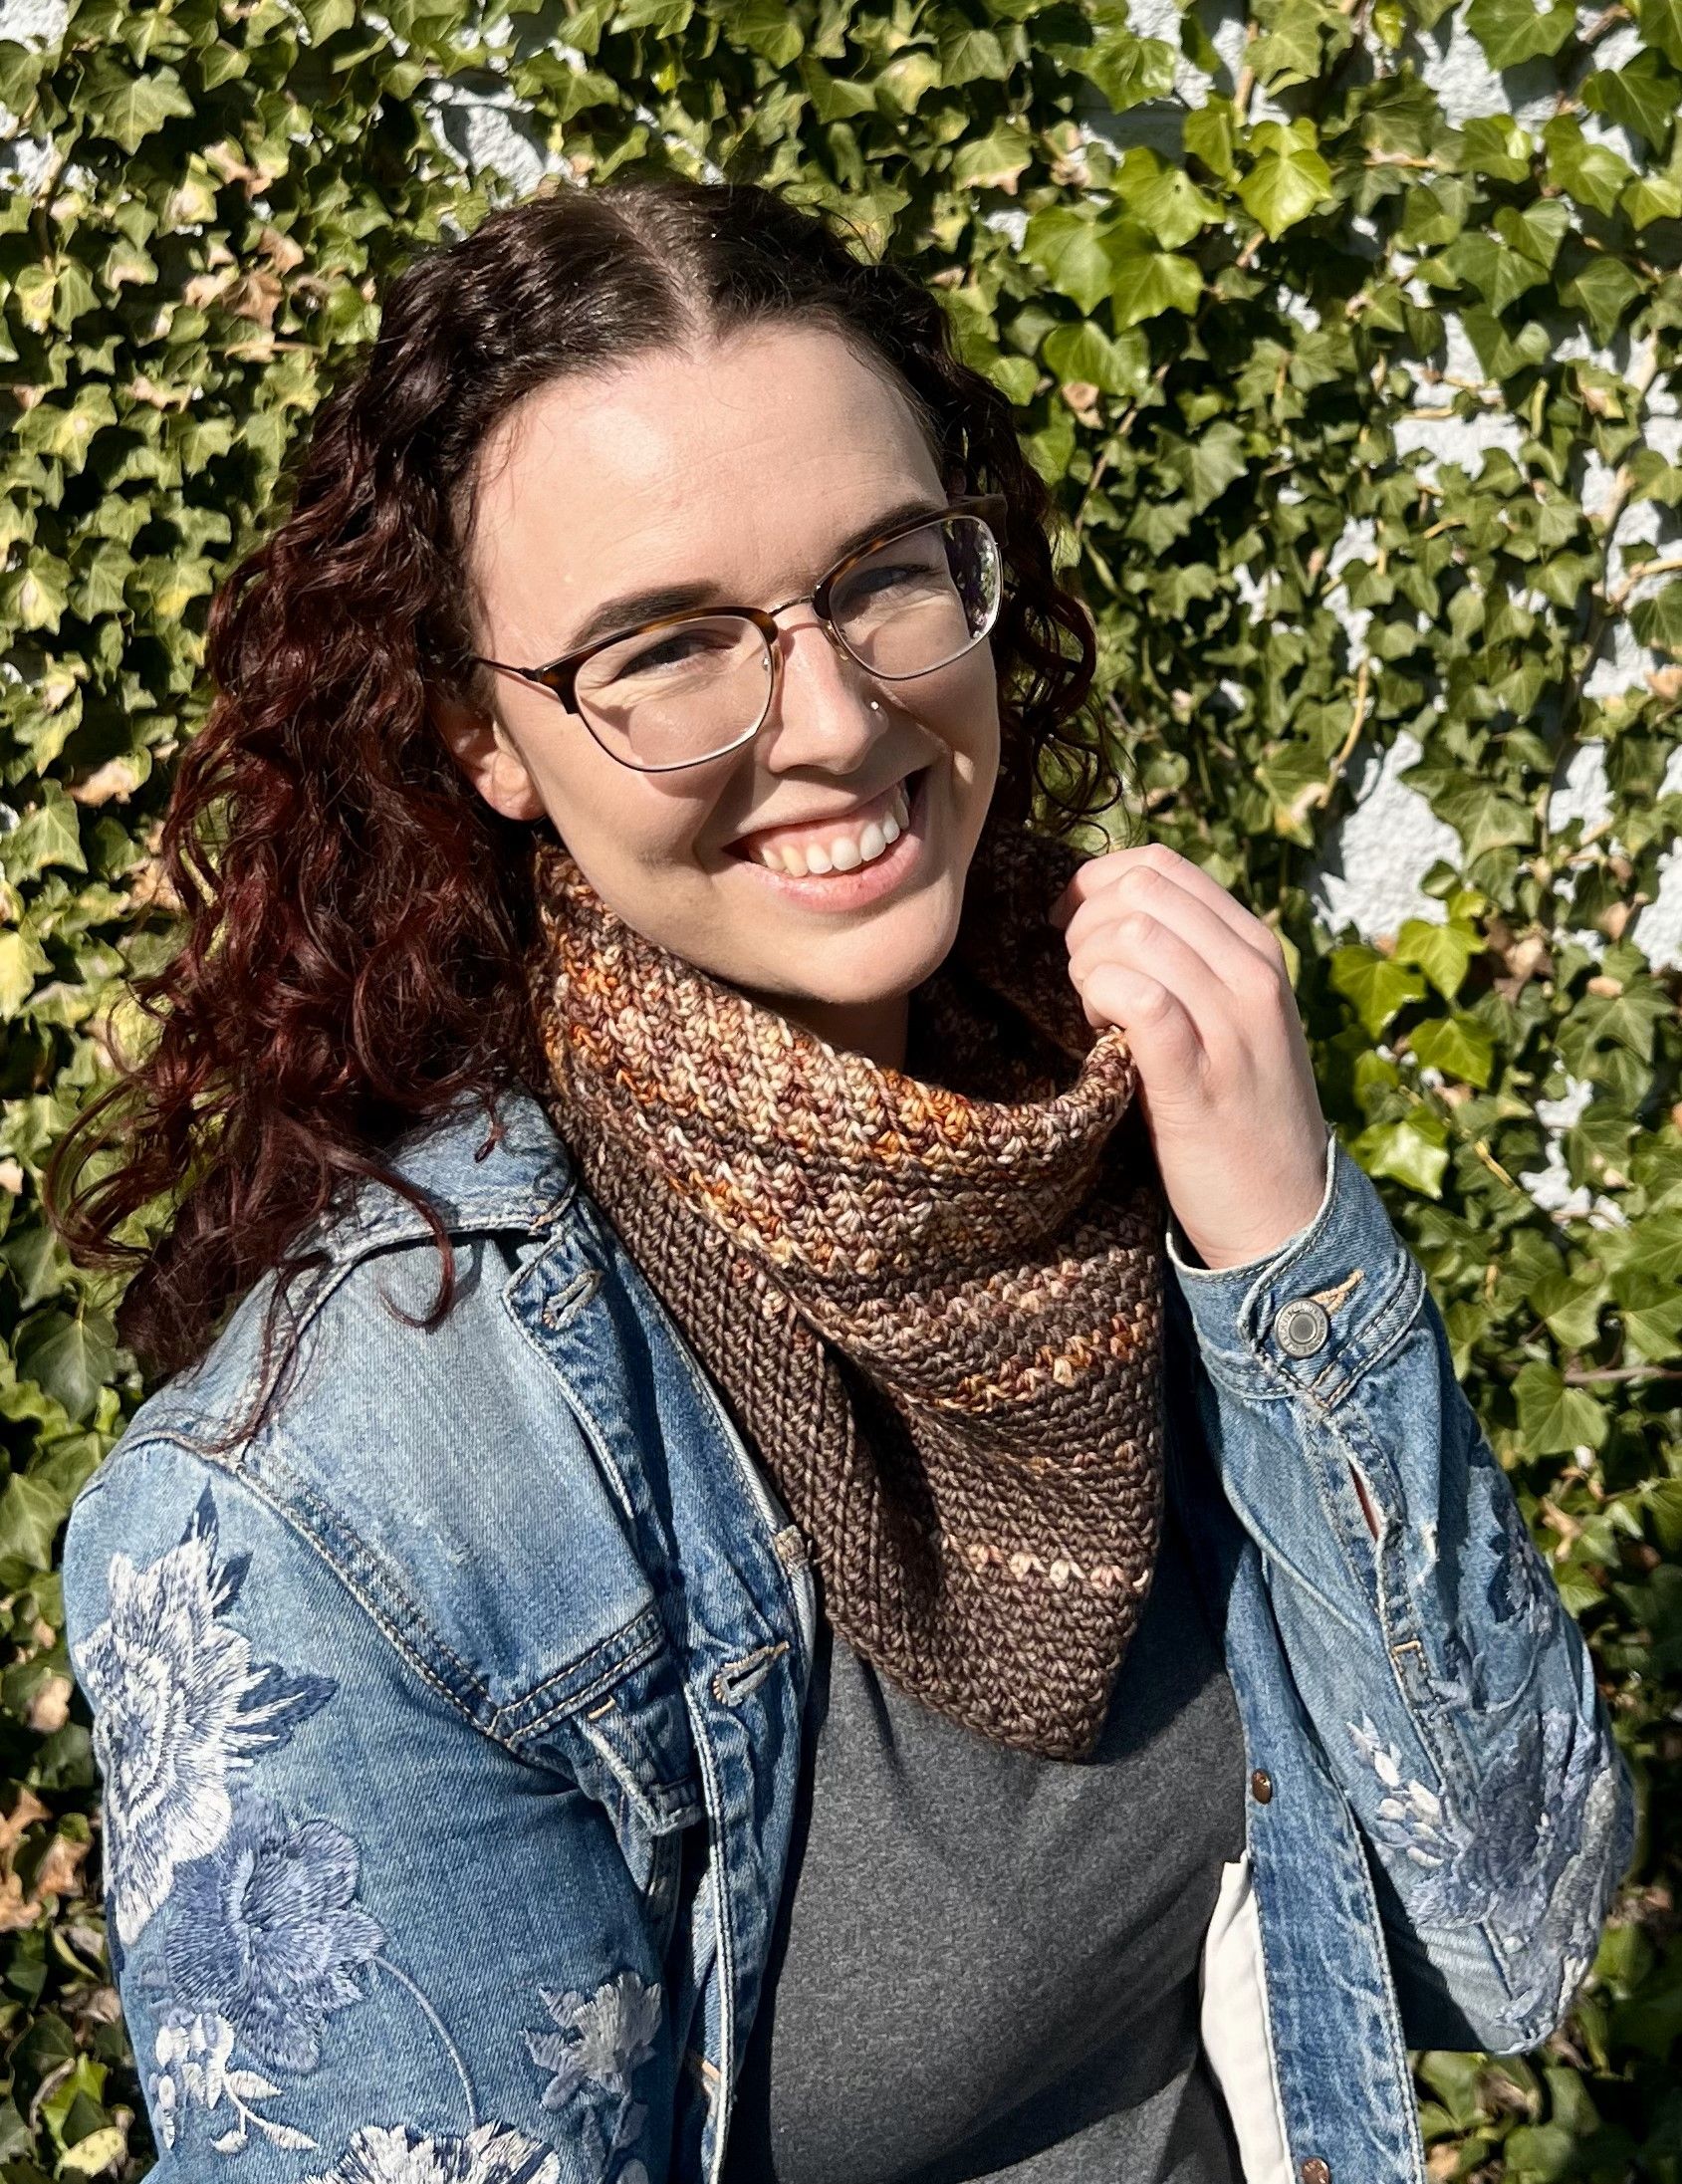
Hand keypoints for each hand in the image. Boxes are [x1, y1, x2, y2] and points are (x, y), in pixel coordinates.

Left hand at [1048, 843, 1329, 1271]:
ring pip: (1132, 935)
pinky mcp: (1197, 1076)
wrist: (1280, 1213)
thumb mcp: (1230, 1017)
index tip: (1070, 926)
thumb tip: (1105, 910)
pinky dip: (1100, 1002)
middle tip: (1081, 979)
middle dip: (1085, 923)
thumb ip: (1187, 960)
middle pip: (1139, 891)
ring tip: (1094, 1014)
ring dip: (1087, 968)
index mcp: (1257, 950)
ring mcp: (1232, 1024)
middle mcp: (1252, 975)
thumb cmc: (1236, 1112)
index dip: (1095, 883)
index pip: (1162, 866)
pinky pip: (1137, 998)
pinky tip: (1100, 1035)